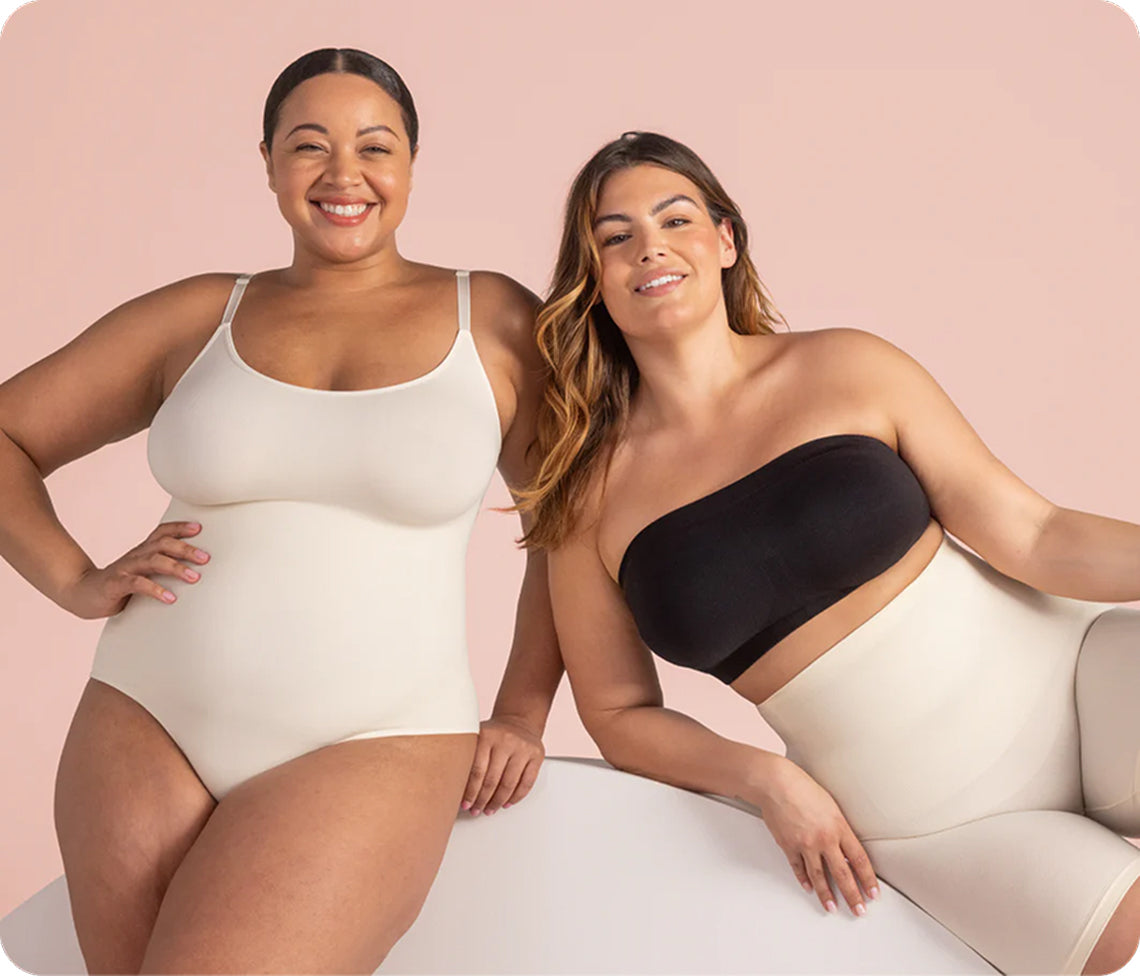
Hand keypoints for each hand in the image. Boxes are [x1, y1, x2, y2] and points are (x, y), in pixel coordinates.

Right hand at [58, 521, 209, 618]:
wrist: (81, 593)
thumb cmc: (119, 584)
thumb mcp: (143, 573)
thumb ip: (162, 569)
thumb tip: (195, 571)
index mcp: (142, 551)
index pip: (162, 532)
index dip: (179, 527)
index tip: (199, 527)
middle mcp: (136, 555)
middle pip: (163, 544)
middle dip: (186, 548)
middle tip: (206, 558)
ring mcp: (125, 568)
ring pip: (153, 561)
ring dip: (176, 567)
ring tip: (194, 577)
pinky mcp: (115, 585)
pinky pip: (137, 584)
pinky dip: (155, 590)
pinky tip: (170, 598)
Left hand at [462, 717, 544, 815]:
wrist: (518, 720)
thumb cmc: (495, 734)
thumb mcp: (478, 736)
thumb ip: (468, 755)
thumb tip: (455, 785)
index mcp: (487, 736)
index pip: (477, 771)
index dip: (470, 792)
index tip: (465, 803)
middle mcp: (506, 741)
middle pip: (492, 780)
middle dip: (482, 800)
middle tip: (476, 809)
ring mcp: (523, 748)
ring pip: (509, 784)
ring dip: (497, 802)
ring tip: (489, 809)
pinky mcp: (537, 755)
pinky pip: (527, 783)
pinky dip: (516, 797)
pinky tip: (507, 802)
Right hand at [755, 756, 879, 916]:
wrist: (776, 783)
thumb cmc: (802, 787)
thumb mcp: (831, 805)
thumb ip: (839, 827)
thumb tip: (844, 847)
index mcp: (839, 827)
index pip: (859, 860)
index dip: (868, 879)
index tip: (873, 892)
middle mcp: (824, 839)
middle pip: (843, 874)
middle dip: (853, 895)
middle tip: (859, 909)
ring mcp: (806, 844)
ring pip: (820, 877)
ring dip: (827, 895)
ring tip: (832, 908)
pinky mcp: (788, 846)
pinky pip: (798, 868)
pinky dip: (803, 879)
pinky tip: (808, 887)